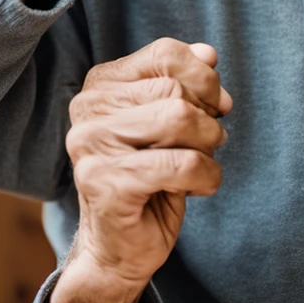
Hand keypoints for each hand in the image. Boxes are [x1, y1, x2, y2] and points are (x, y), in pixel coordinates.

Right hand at [48, 38, 231, 302]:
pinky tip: (200, 188)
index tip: (216, 105)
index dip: (203, 77)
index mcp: (101, 84)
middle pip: (175, 89)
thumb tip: (208, 54)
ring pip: (179, 118)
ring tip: (203, 163)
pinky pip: (181, 163)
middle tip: (209, 143)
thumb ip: (187, 81)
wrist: (118, 249)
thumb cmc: (151, 178)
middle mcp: (87, 108)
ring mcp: (91, 145)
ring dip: (209, 144)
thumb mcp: (172, 121)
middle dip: (208, 117)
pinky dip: (207, 175)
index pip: (165, 54)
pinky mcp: (105, 182)